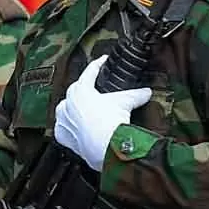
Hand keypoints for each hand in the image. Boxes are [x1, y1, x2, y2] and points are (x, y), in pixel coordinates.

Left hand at [53, 55, 150, 171]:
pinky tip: (78, 127)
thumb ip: (136, 94)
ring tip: (87, 109)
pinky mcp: (62, 135)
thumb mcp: (126, 102)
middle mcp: (67, 102)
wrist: (106, 147)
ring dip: (75, 107)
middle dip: (86, 88)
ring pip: (66, 108)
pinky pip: (64, 127)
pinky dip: (70, 126)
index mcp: (80, 89)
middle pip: (76, 90)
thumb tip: (146, 92)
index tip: (103, 61)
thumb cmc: (112, 123)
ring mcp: (63, 119)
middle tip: (97, 89)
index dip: (99, 64)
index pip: (90, 71)